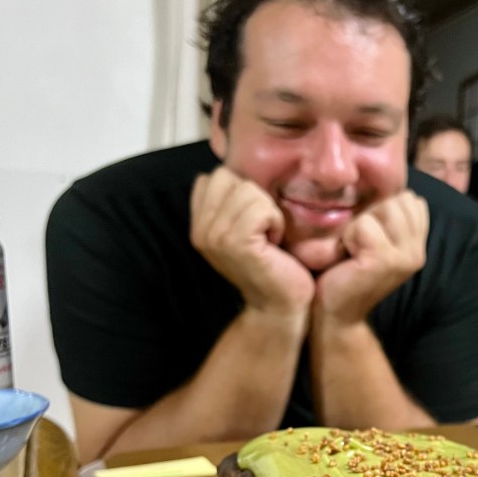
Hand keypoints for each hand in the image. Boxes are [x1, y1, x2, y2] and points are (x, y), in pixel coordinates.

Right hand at [190, 167, 314, 312]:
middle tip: (262, 229)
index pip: (214, 177)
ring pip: (247, 190)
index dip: (241, 191)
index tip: (252, 222)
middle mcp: (201, 230)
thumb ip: (230, 204)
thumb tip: (232, 171)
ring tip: (268, 237)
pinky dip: (275, 221)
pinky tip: (274, 242)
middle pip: (228, 176)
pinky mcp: (236, 242)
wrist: (279, 305)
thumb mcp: (242, 229)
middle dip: (254, 197)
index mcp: (199, 224)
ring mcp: (215, 237)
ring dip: (268, 211)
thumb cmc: (271, 265)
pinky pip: (261, 208)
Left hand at [315, 190, 428, 322]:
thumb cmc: (347, 273)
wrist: (335, 313)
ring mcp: (405, 257)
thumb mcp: (375, 240)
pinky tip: (348, 257)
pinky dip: (349, 237)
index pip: (411, 200)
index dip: (383, 209)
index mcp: (419, 246)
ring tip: (354, 250)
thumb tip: (394, 187)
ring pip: (383, 208)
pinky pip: (364, 225)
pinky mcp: (385, 260)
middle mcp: (418, 252)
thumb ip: (390, 219)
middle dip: (371, 215)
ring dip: (359, 225)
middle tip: (358, 246)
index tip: (368, 238)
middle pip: (398, 200)